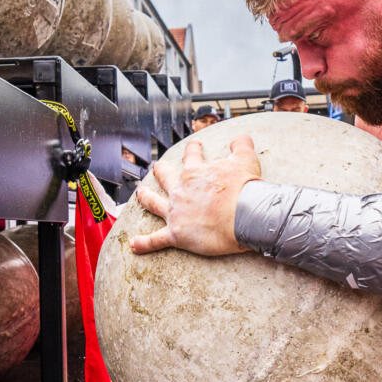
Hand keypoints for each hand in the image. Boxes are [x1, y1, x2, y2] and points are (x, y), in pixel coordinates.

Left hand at [131, 133, 261, 256]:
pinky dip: (144, 243)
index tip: (194, 146)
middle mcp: (180, 190)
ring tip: (140, 195)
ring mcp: (175, 212)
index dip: (193, 149)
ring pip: (154, 203)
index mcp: (195, 172)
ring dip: (145, 198)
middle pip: (165, 177)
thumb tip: (241, 136)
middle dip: (161, 171)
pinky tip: (134, 244)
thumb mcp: (246, 160)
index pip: (191, 156)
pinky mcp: (176, 234)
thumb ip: (241, 145)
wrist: (243, 217)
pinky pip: (156, 240)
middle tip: (158, 168)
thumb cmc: (244, 189)